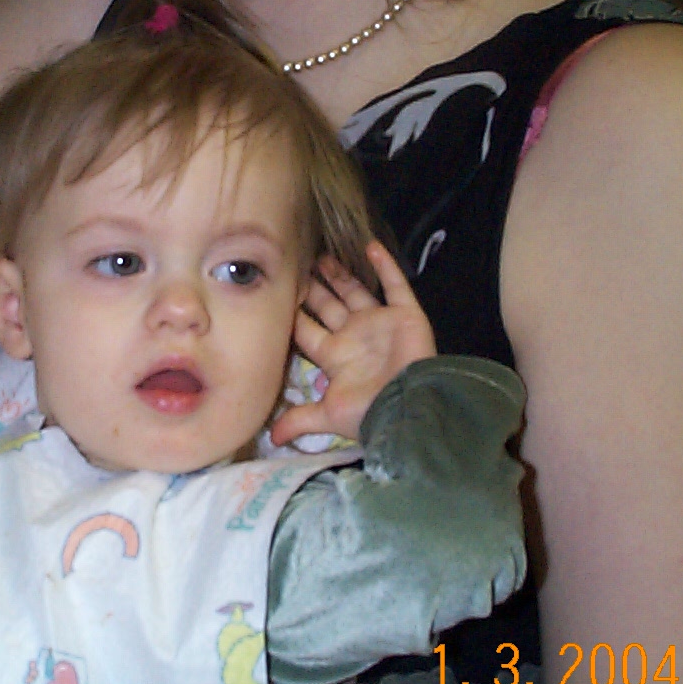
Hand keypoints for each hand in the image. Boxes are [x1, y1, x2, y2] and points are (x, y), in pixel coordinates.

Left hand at [271, 241, 436, 445]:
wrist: (410, 405)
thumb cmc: (369, 410)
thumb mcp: (328, 414)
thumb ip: (299, 419)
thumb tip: (272, 438)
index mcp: (335, 356)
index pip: (306, 329)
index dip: (292, 313)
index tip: (277, 291)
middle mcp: (354, 336)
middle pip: (328, 306)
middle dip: (314, 288)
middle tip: (298, 265)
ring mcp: (379, 323)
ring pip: (355, 292)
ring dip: (340, 274)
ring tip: (323, 255)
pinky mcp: (405, 314)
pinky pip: (395, 285)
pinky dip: (385, 266)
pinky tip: (371, 245)